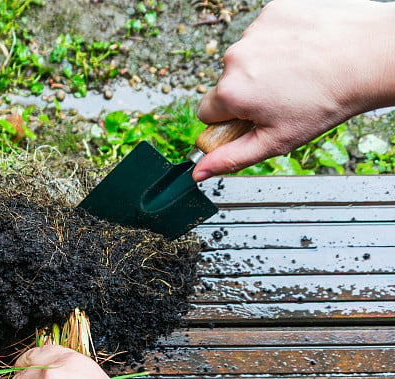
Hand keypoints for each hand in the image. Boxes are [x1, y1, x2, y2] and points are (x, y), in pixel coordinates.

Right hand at [193, 0, 394, 180]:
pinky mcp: (272, 12)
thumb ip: (231, 158)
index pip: (206, 112)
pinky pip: (264, 33)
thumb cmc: (328, 100)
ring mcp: (254, 32)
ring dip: (264, 66)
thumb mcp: (276, 141)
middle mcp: (235, 58)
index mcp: (231, 92)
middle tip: (284, 97)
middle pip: (227, 84)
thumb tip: (199, 171)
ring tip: (298, 74)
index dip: (229, 120)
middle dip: (248, 92)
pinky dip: (279, 42)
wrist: (371, 57)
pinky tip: (302, 51)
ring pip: (247, 58)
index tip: (254, 118)